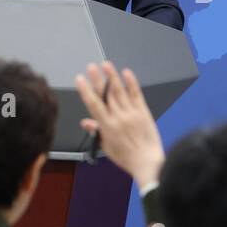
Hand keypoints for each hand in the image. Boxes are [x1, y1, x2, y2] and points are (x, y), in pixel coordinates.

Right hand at [76, 61, 164, 188]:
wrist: (147, 162)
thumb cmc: (127, 158)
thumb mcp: (107, 147)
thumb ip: (97, 132)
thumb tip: (86, 122)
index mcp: (107, 126)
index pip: (93, 104)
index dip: (85, 90)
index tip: (80, 79)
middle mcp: (118, 117)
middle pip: (105, 94)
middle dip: (97, 79)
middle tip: (90, 67)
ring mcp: (131, 113)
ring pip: (119, 91)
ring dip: (112, 76)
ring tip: (105, 64)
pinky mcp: (143, 112)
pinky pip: (136, 94)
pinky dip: (131, 83)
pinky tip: (126, 73)